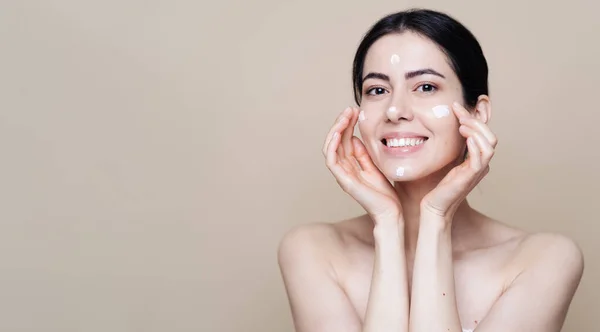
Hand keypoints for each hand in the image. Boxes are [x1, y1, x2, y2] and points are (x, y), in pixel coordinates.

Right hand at [323, 107, 401, 220]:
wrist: (391, 212)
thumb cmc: (385, 194)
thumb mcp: (375, 166)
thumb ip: (364, 154)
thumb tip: (355, 138)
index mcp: (351, 164)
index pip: (343, 139)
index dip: (347, 123)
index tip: (355, 110)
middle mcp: (344, 168)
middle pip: (335, 140)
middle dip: (341, 122)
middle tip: (350, 109)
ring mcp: (342, 174)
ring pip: (330, 147)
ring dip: (335, 130)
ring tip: (345, 116)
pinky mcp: (344, 180)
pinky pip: (331, 160)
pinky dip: (331, 145)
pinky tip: (338, 132)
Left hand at [420, 102, 497, 219]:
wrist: (434, 206)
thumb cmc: (438, 185)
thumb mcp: (447, 161)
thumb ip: (451, 147)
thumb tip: (446, 127)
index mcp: (476, 159)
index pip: (482, 133)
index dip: (472, 118)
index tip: (456, 107)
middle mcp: (481, 164)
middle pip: (490, 136)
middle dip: (476, 121)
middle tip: (459, 113)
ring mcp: (477, 170)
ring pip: (490, 145)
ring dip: (477, 130)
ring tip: (461, 124)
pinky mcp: (470, 177)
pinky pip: (480, 158)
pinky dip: (475, 145)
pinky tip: (465, 137)